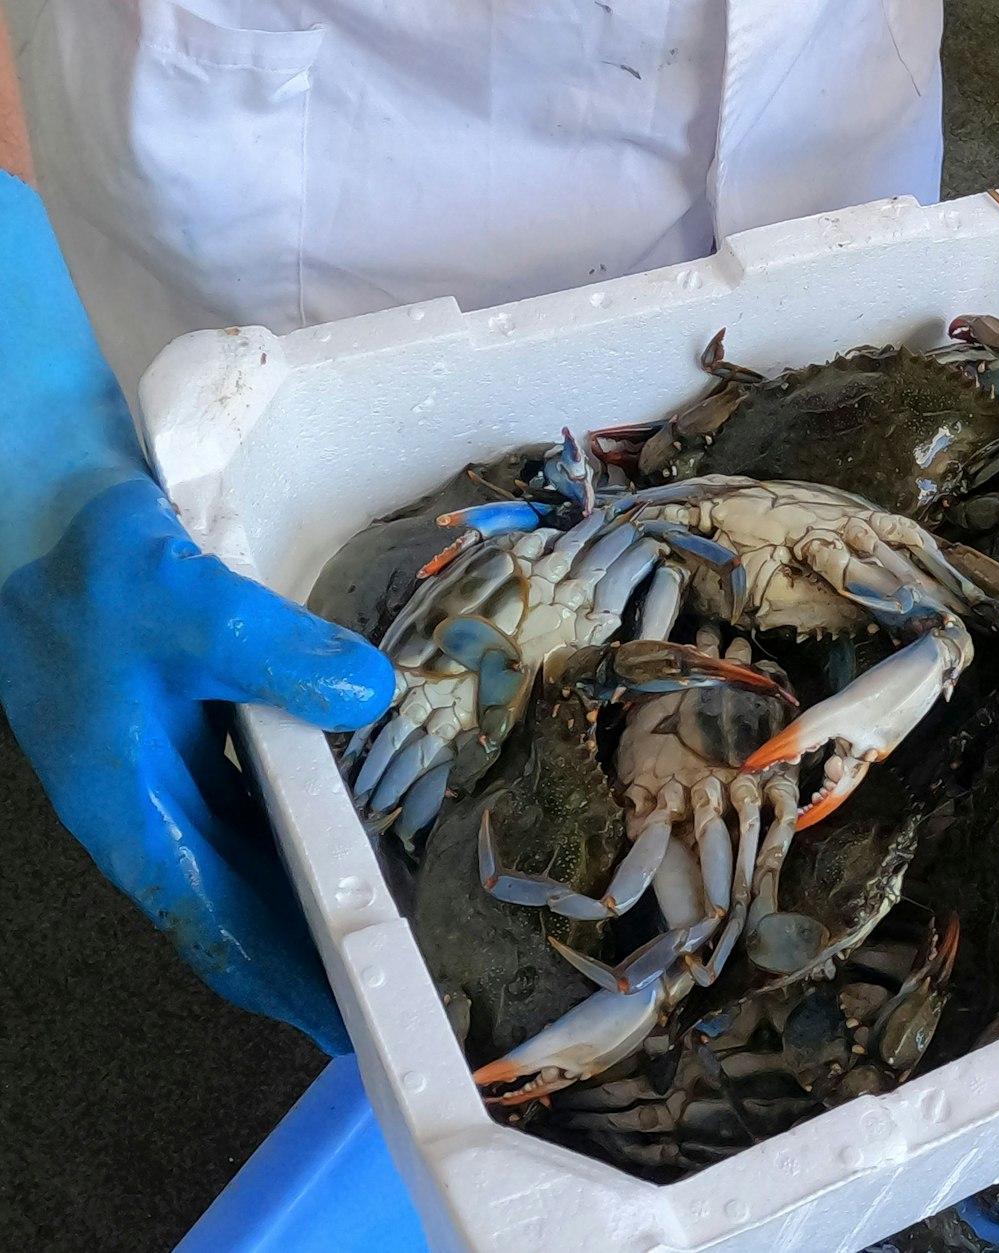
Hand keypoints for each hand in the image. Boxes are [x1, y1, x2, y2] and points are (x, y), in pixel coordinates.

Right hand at [0, 173, 393, 1052]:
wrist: (37, 495)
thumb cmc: (86, 559)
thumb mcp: (182, 603)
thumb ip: (274, 655)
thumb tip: (371, 697)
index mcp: (132, 811)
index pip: (219, 931)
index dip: (286, 986)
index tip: (357, 1033)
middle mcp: (149, 803)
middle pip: (245, 909)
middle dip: (320, 954)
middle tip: (414, 986)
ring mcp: (166, 763)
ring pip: (255, 856)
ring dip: (320, 890)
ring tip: (408, 920)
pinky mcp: (188, 719)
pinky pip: (261, 794)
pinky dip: (313, 818)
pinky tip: (369, 813)